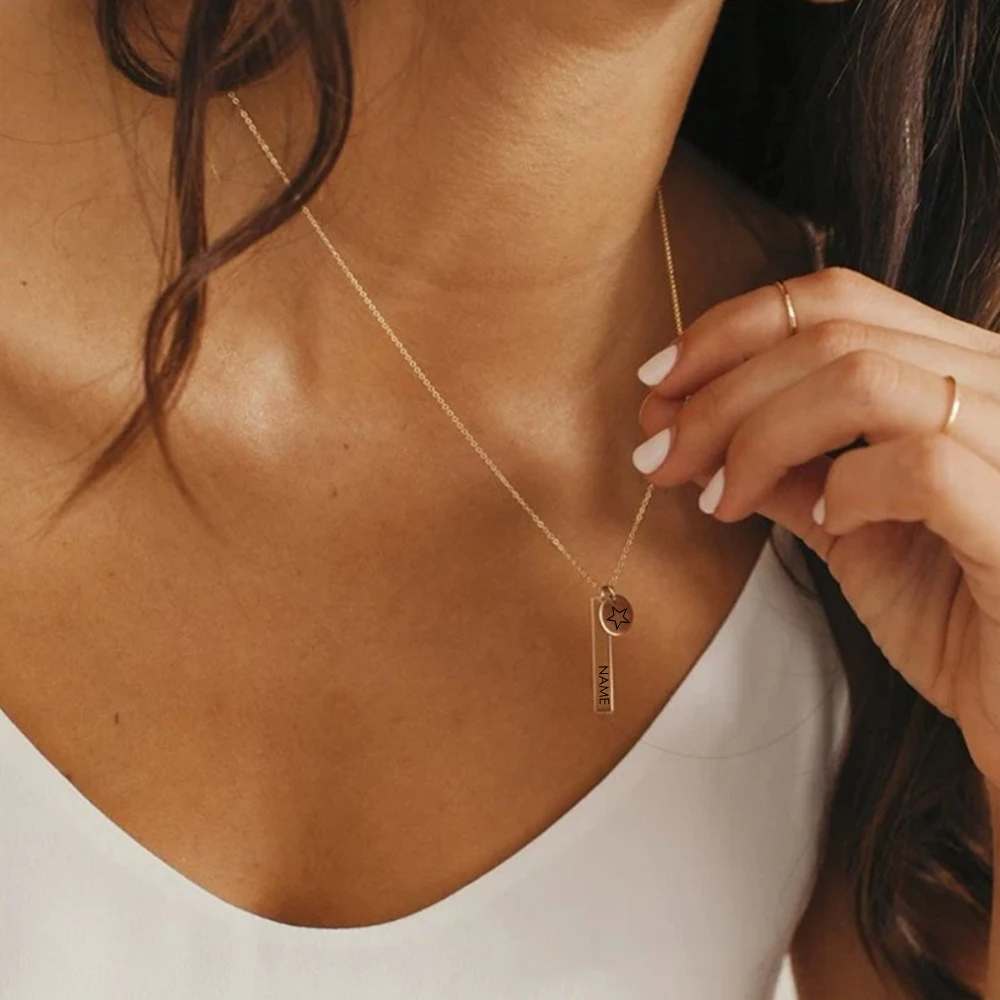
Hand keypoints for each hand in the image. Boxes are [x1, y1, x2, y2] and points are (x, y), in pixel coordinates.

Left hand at [633, 267, 999, 786]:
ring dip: (758, 434)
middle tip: (659, 454)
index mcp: (956, 373)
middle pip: (831, 334)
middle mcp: (998, 384)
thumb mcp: (848, 528)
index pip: (836, 300)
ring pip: (862, 378)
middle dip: (717, 392)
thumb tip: (687, 436)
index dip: (731, 330)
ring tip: (717, 496)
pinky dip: (845, 486)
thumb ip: (783, 470)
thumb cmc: (952, 615)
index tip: (657, 383)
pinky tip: (824, 519)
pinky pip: (919, 467)